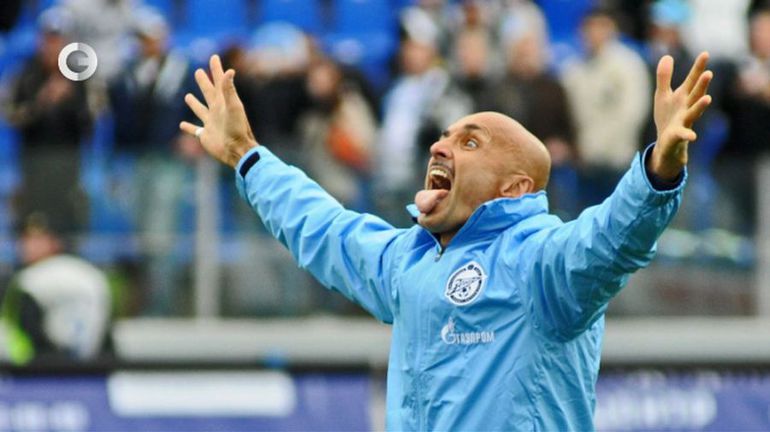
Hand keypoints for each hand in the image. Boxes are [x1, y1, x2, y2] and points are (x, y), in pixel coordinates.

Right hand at [180, 55, 257, 167]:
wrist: (236, 150)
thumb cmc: (237, 128)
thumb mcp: (234, 106)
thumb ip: (229, 90)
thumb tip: (230, 71)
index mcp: (223, 102)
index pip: (219, 81)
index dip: (216, 69)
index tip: (214, 57)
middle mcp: (217, 111)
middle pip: (208, 92)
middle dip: (204, 82)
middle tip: (198, 71)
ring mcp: (211, 123)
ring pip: (200, 110)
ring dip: (194, 103)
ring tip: (188, 96)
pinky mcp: (205, 135)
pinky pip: (194, 130)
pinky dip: (188, 128)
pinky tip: (182, 125)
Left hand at [650, 52, 712, 179]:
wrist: (666, 142)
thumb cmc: (668, 116)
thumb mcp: (663, 94)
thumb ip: (665, 77)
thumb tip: (667, 55)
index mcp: (683, 96)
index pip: (692, 80)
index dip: (698, 67)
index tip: (706, 53)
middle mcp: (687, 107)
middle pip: (696, 95)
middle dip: (702, 85)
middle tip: (708, 73)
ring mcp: (684, 122)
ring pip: (694, 113)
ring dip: (700, 106)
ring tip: (708, 98)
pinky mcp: (678, 135)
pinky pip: (684, 135)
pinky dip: (688, 135)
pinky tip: (692, 136)